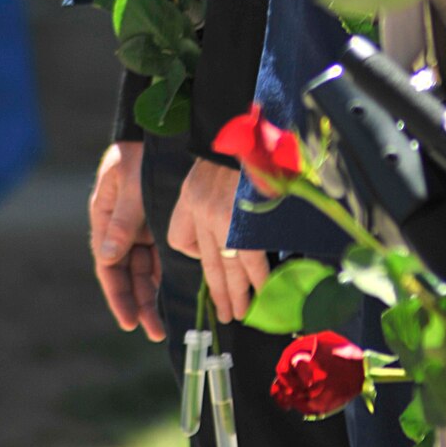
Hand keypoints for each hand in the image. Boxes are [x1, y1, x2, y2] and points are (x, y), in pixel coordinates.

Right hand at [88, 141, 163, 340]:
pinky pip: (161, 257)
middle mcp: (120, 230)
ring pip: (144, 271)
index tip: (129, 320)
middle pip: (127, 275)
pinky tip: (177, 294)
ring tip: (163, 324)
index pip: (109, 266)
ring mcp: (139, 229)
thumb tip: (109, 257)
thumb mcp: (128, 185)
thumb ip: (123, 219)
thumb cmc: (137, 154)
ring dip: (152, 296)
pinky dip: (166, 276)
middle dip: (138, 304)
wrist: (158, 131)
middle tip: (153, 331)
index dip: (118, 296)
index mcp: (105, 220)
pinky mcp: (157, 226)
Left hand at [167, 157, 270, 322]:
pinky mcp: (246, 224)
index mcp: (191, 199)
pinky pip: (251, 259)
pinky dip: (258, 278)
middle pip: (210, 263)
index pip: (182, 241)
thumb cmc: (237, 147)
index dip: (196, 256)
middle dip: (220, 292)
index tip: (213, 265)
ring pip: (230, 267)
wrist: (255, 132)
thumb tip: (219, 233)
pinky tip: (263, 291)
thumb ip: (204, 200)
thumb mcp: (207, 168)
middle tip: (228, 314)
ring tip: (243, 312)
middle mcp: (203, 213)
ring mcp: (224, 220)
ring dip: (238, 293)